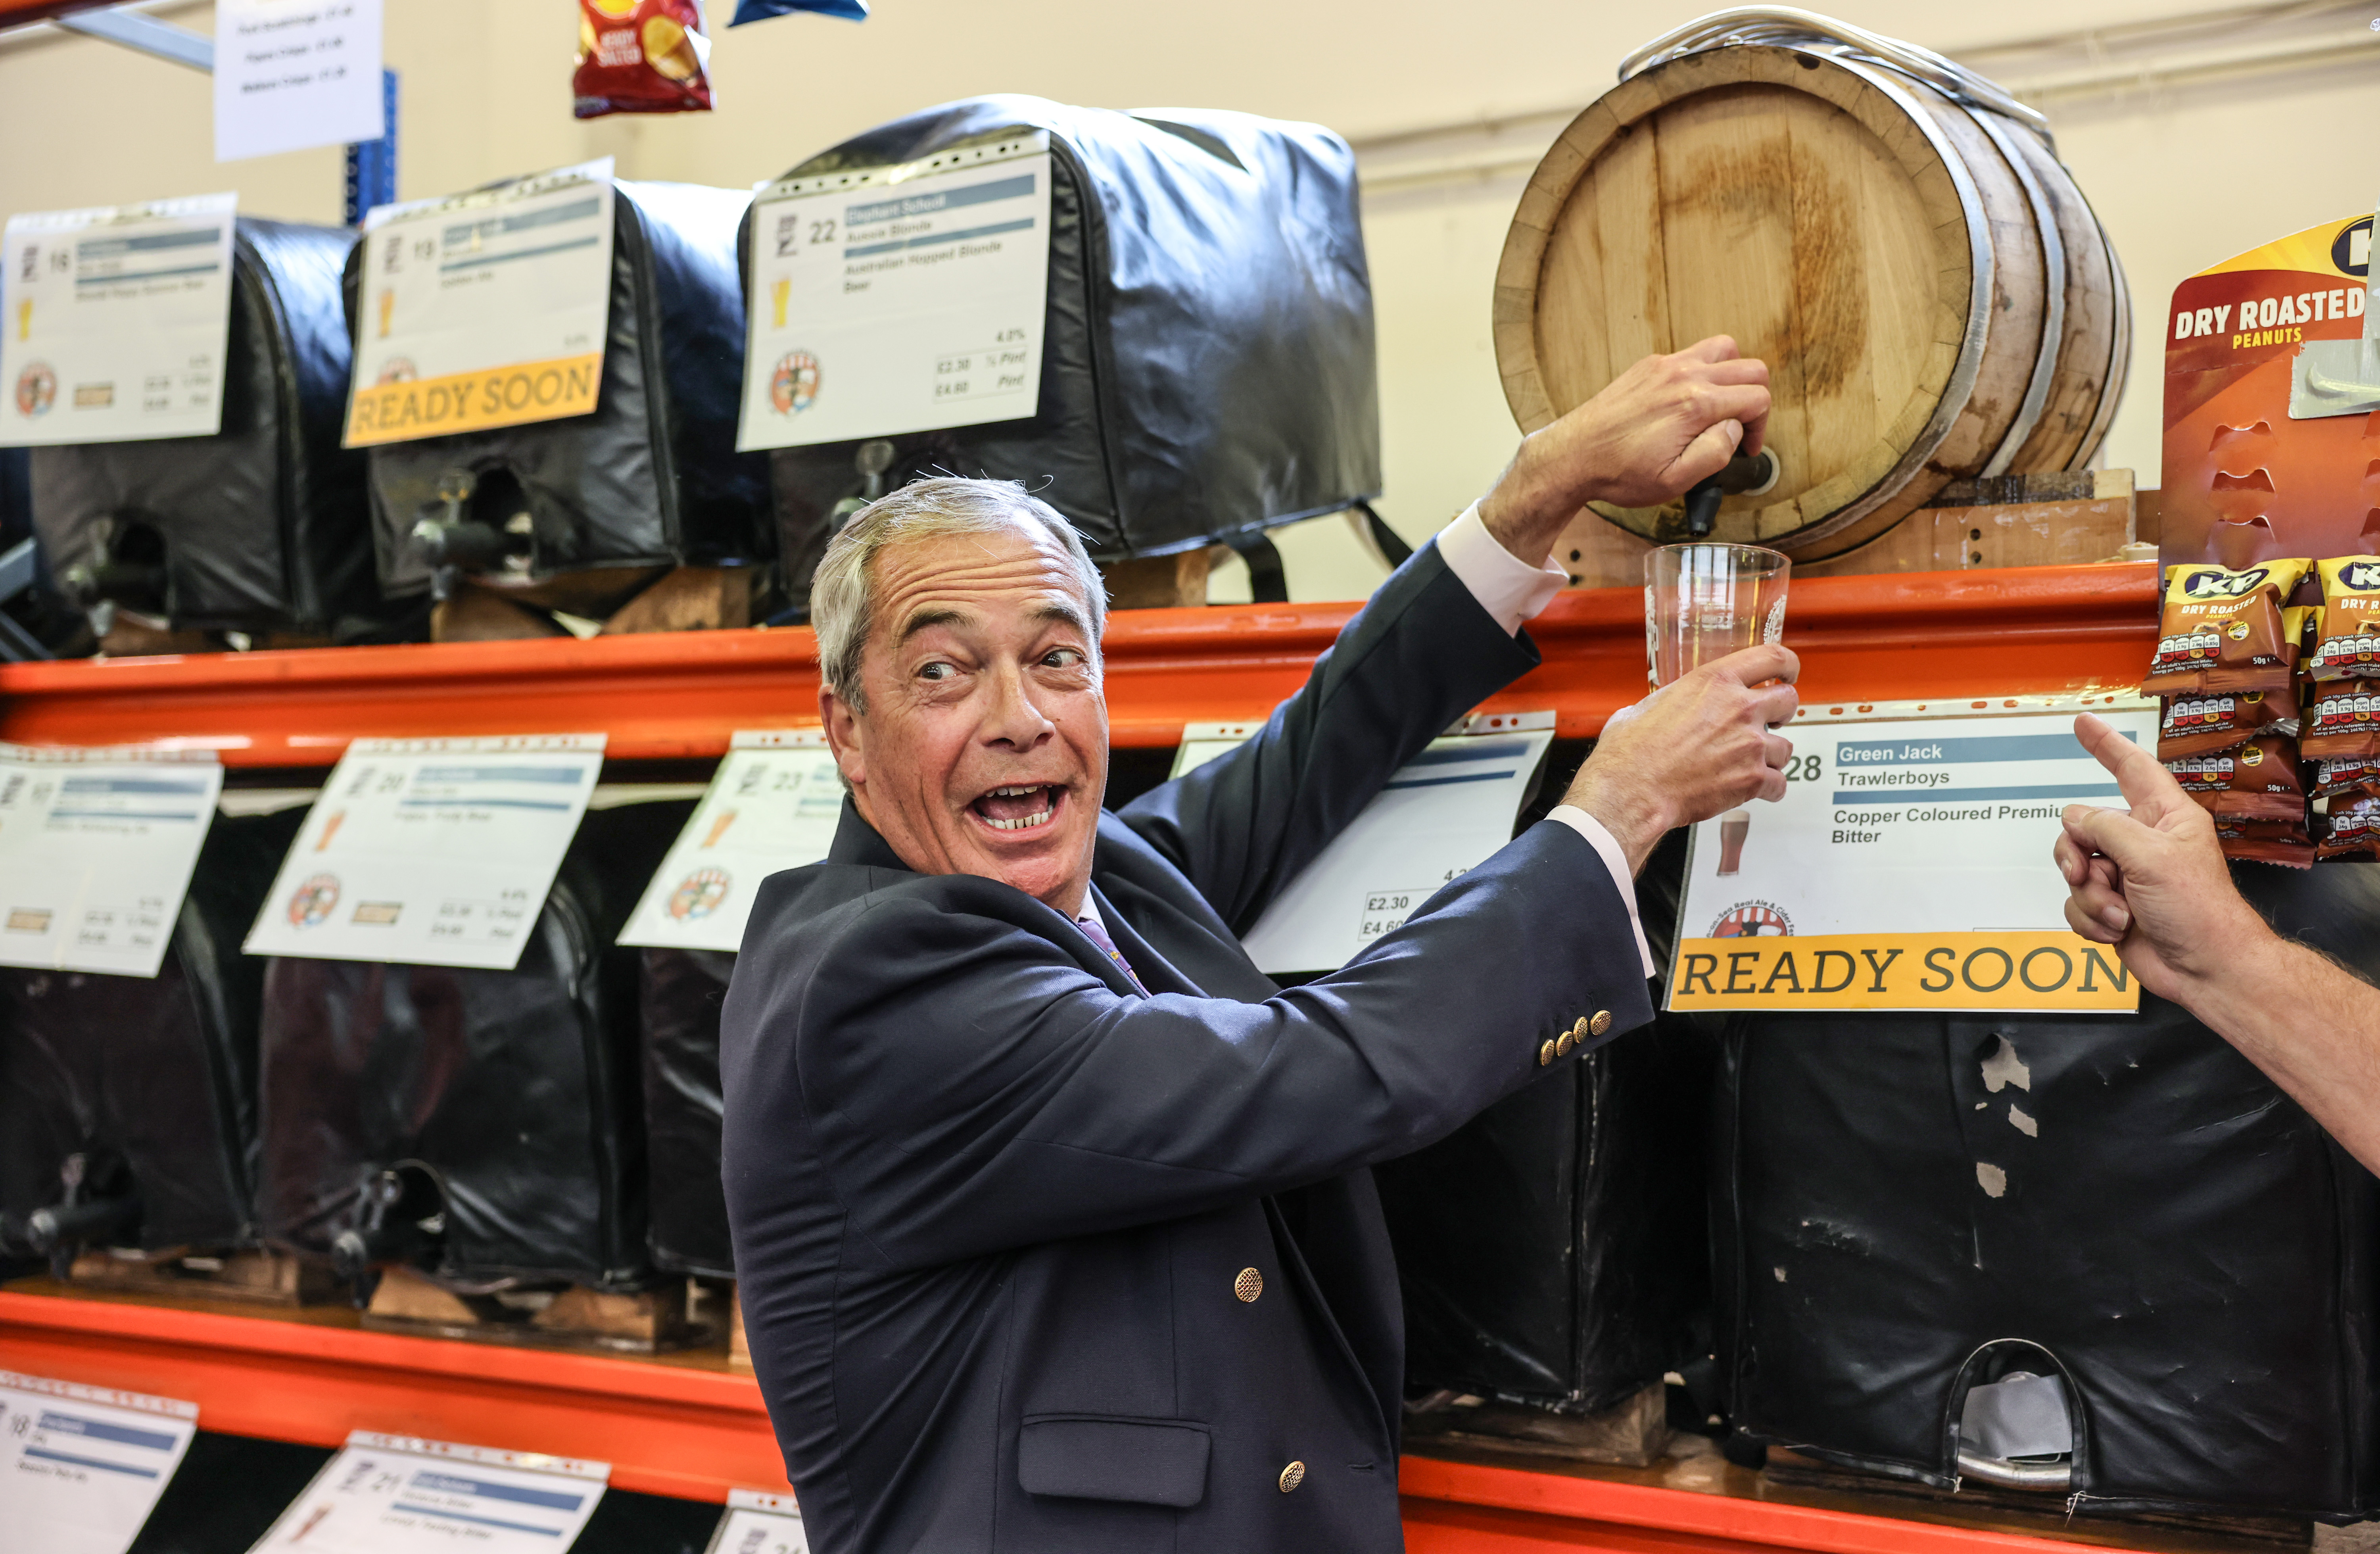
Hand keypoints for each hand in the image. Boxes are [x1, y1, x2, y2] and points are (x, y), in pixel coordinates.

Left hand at [1477, 337, 1772, 566]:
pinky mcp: (1649, 365)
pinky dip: (1704, 371)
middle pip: (1750, 368)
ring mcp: (1664, 365)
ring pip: (1724, 348)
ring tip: (1721, 406)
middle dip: (1755, 399)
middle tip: (1739, 428)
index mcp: (1694, 404)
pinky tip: (1690, 401)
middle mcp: (1683, 375)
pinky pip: (1692, 354)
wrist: (1572, 457)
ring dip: (1734, 375)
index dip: (1761, 427)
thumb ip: (1716, 452)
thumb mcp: (1675, 480)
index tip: (1746, 447)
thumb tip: (1735, 427)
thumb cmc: (1619, 472)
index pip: (1757, 398)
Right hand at [1564, 644, 1798, 870]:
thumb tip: (1670, 706)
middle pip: (1789, 700)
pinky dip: (1768, 788)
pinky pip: (1779, 783)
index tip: (1788, 674)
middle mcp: (1740, 709)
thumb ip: (1676, 699)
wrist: (1631, 789)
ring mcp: (1751, 745)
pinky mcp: (1753, 780)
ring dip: (1770, 756)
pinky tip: (1752, 789)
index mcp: (1716, 681)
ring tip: (1747, 764)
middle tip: (1769, 723)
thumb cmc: (1631, 750)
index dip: (1788, 665)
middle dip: (1781, 713)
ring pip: (1785, 747)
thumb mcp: (1650, 705)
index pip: (1773, 658)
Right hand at [2053, 712, 2272, 999]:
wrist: (2204, 969)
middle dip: (2078, 857)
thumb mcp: (2151, 857)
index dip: (2105, 744)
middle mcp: (2142, 843)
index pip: (2131, 768)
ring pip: (2074, 870)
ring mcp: (2125, 877)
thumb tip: (2076, 820)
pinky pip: (2074, 903)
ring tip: (2120, 912)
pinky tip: (2117, 929)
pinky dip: (2090, 920)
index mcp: (2164, 818)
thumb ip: (2106, 828)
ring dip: (2091, 897)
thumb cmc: (2199, 911)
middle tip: (2090, 874)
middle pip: (2082, 828)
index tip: (2083, 723)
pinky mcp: (2111, 907)